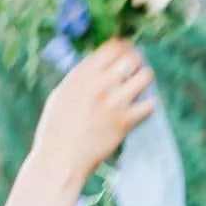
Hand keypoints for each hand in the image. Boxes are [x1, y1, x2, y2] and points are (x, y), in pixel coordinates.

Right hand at [32, 39, 154, 184]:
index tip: (128, 51)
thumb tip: (97, 66)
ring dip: (146, 79)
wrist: (59, 159)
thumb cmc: (55, 129)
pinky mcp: (124, 123)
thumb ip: (80, 78)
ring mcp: (113, 103)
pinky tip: (144, 107)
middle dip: (137, 61)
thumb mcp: (62, 94)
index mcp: (81, 75)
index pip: (111, 48)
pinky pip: (149, 105)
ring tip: (142, 86)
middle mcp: (99, 85)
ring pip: (144, 77)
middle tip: (138, 68)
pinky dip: (150, 104)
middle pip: (131, 58)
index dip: (124, 47)